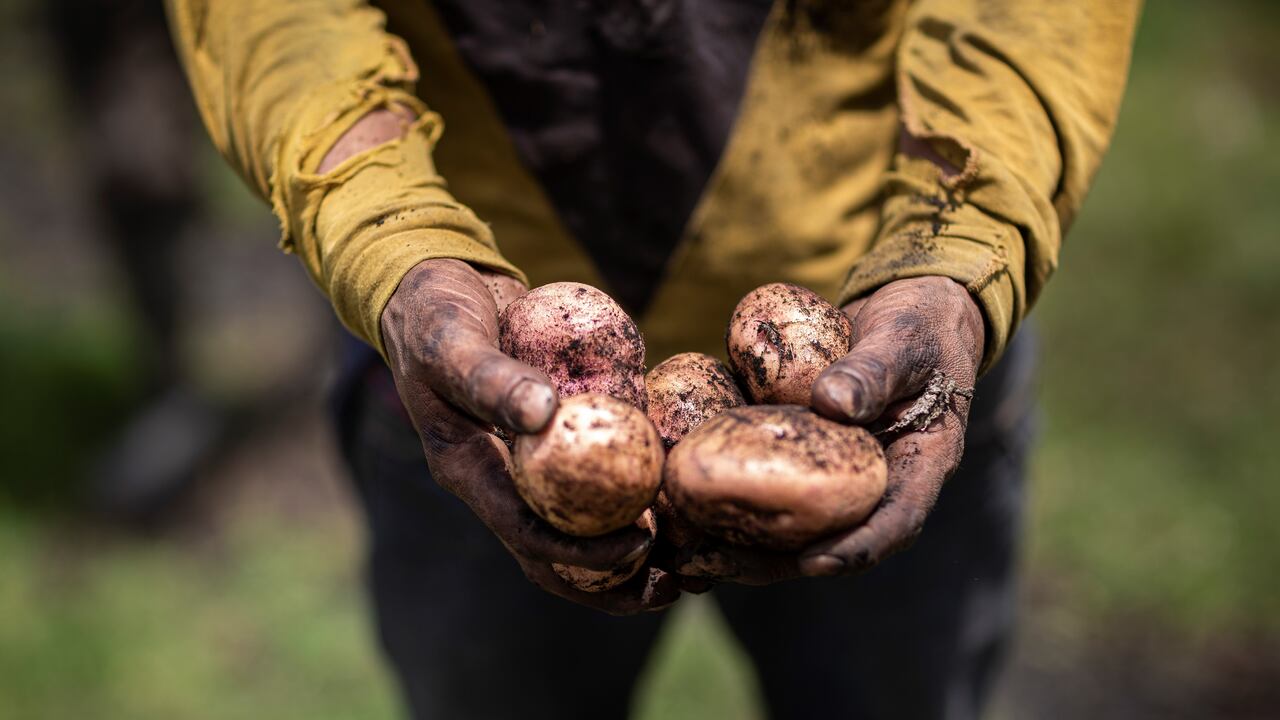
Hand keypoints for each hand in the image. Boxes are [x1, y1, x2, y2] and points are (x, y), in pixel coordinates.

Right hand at [382, 258, 679, 612]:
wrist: (435, 285)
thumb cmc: (433, 312)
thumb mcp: (450, 340)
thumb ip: (489, 376)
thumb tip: (543, 413)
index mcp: (469, 472)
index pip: (528, 535)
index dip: (583, 552)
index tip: (641, 544)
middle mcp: (500, 480)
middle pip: (559, 555)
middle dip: (616, 582)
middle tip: (677, 586)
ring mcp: (528, 464)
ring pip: (582, 527)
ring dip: (633, 554)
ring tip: (690, 561)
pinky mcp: (555, 439)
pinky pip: (596, 478)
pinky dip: (635, 493)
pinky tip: (682, 492)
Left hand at [676, 276, 983, 583]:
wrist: (905, 310)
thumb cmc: (920, 325)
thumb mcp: (905, 342)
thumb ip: (874, 371)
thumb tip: (830, 403)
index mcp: (919, 465)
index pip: (896, 520)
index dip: (857, 548)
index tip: (814, 563)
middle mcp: (874, 483)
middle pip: (827, 538)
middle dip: (770, 562)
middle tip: (716, 568)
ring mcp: (832, 474)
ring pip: (787, 523)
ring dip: (736, 543)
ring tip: (682, 555)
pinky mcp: (799, 455)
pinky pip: (764, 482)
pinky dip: (724, 495)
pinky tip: (674, 502)